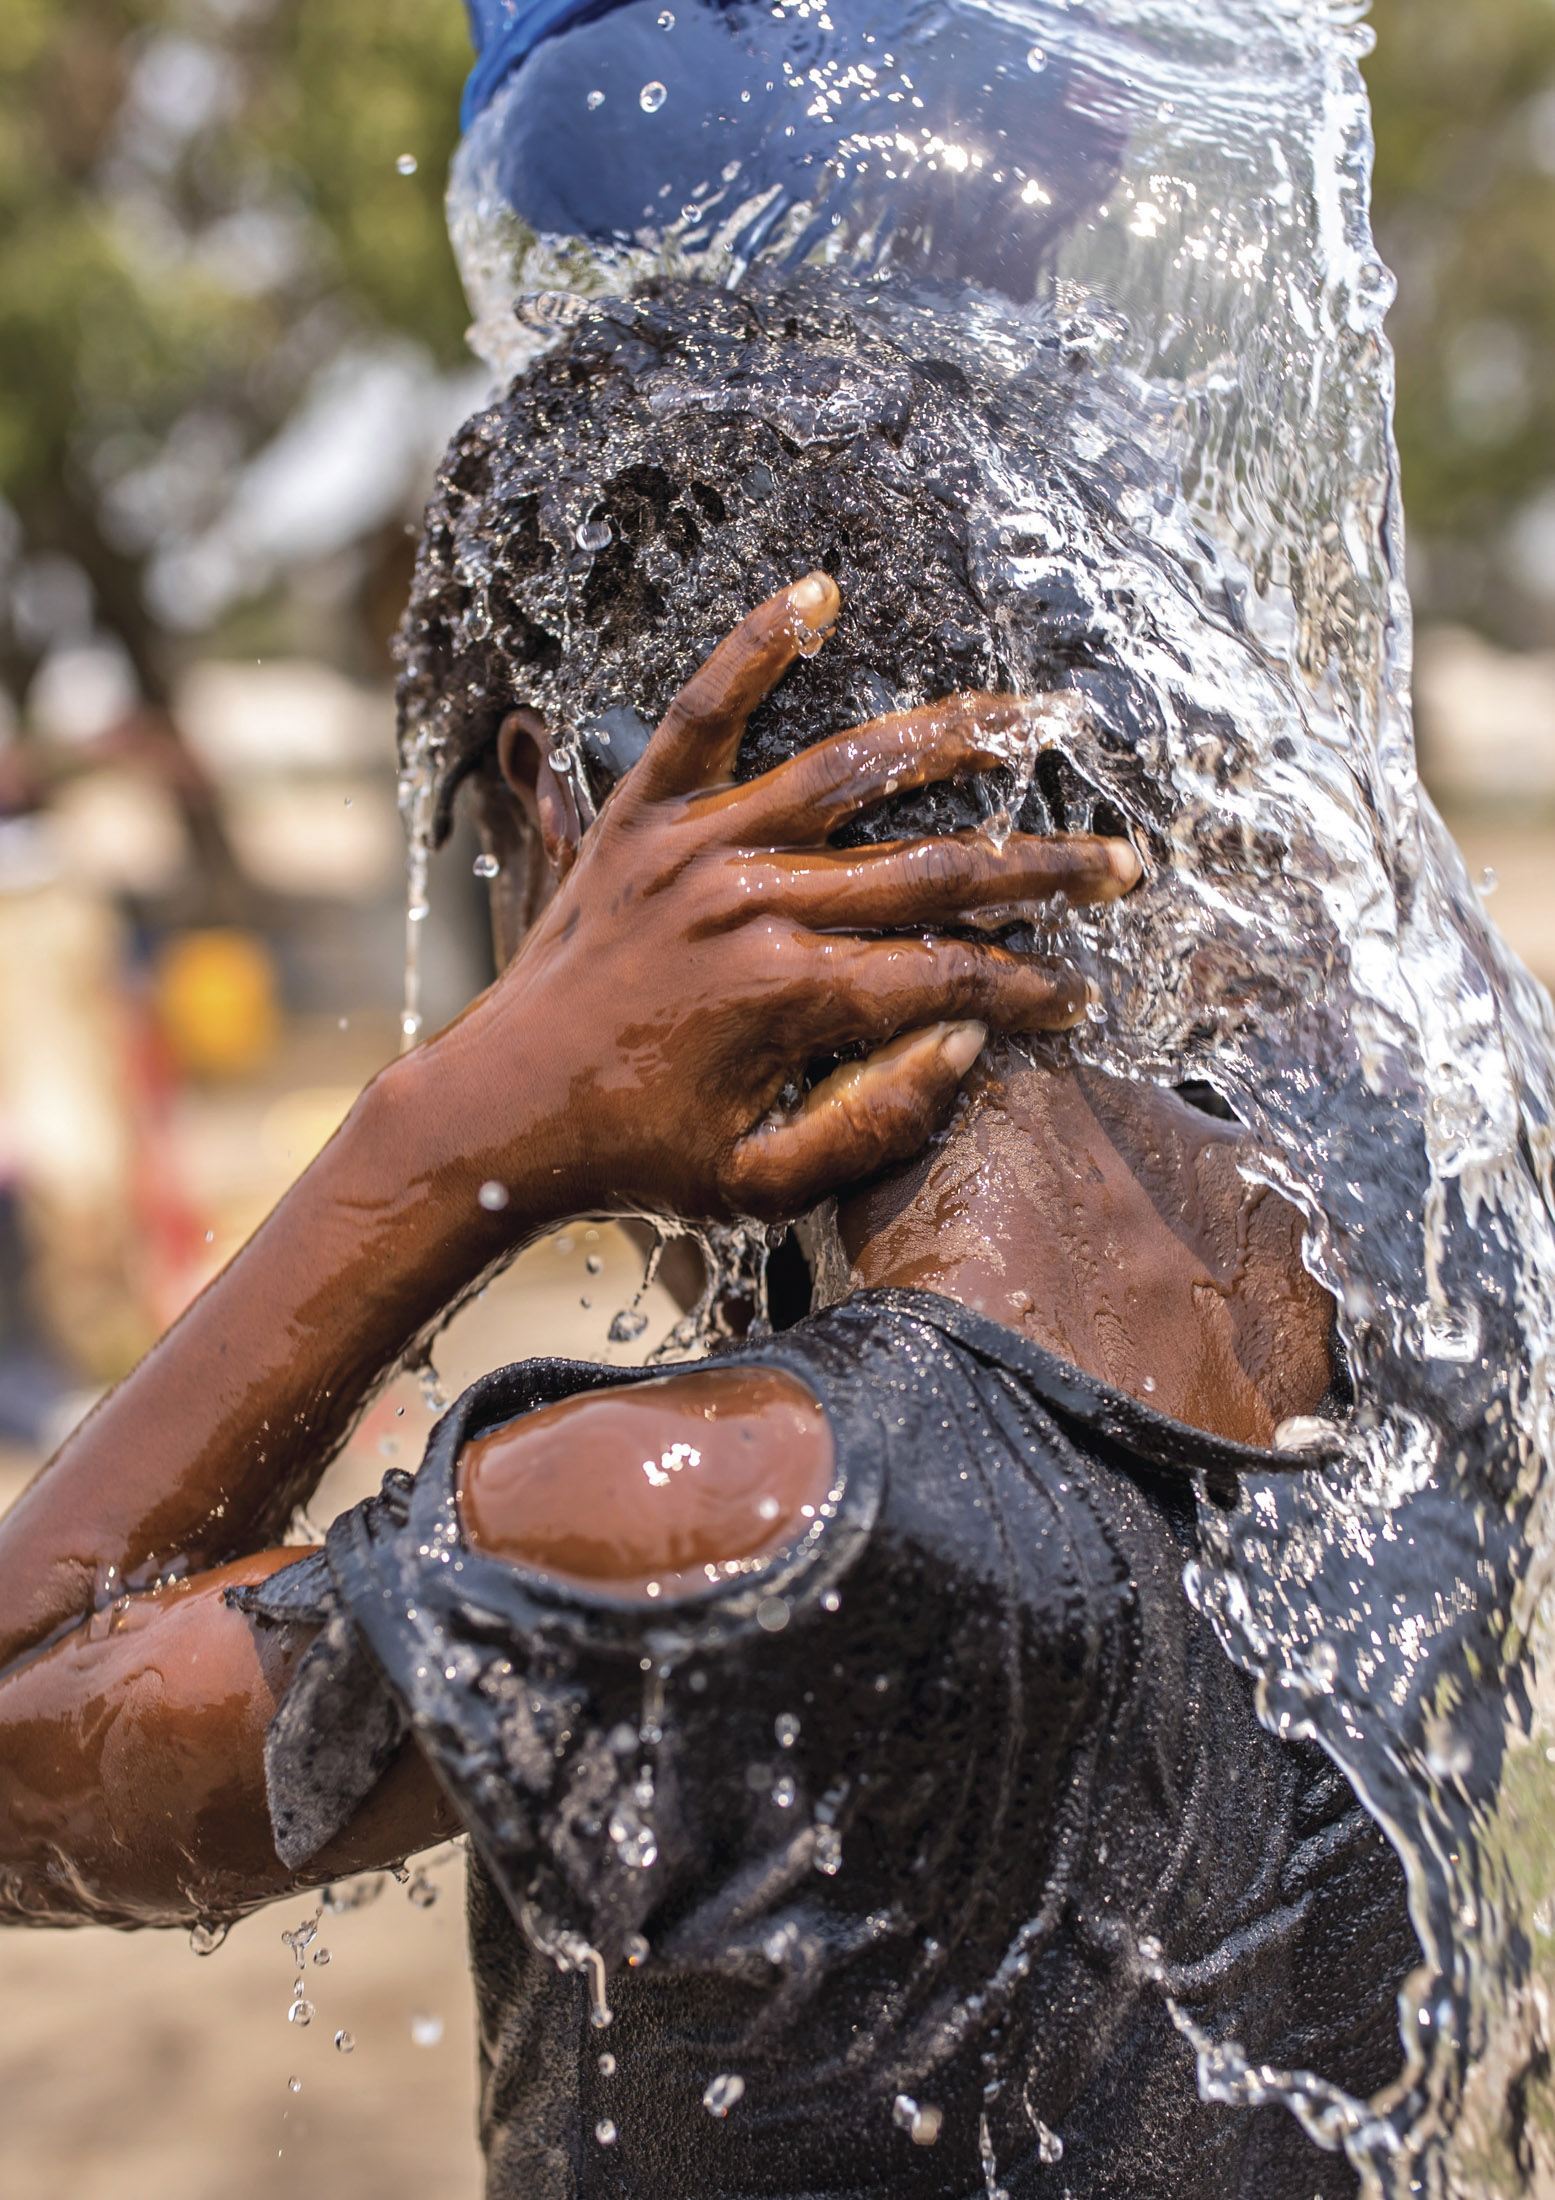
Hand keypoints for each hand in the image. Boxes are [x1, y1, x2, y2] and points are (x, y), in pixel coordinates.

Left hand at [434, 574, 1139, 1223]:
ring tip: (1035, 721)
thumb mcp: (764, 1184)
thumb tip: (970, 1041)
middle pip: (933, 869)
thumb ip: (878, 1121)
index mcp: (789, 995)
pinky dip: (757, 647)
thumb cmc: (635, 1156)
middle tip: (1119, 867)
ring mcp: (696, 845)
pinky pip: (702, 711)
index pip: (950, 973)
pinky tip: (814, 594)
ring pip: (851, 769)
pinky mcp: (641, 813)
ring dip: (958, 742)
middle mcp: (752, 901)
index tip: (1072, 999)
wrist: (497, 1110)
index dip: (1027, 989)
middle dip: (1042, 872)